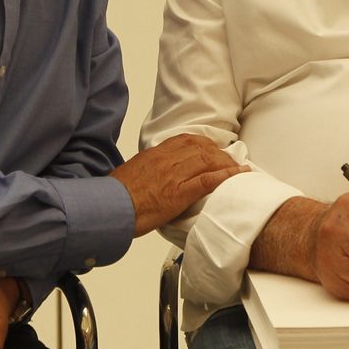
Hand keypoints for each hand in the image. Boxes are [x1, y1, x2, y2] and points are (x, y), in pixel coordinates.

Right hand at [113, 135, 246, 236]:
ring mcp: (174, 175)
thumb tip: (153, 173)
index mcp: (155, 154)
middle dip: (220, 154)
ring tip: (238, 169)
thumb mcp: (132, 173)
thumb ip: (147, 169)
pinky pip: (208, 180)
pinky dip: (227, 176)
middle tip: (230, 161)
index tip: (213, 149)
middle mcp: (167, 159)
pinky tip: (239, 175)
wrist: (110, 208)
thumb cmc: (117, 196)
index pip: (186, 140)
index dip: (205, 144)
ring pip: (209, 160)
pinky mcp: (179, 192)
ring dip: (227, 164)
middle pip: (202, 148)